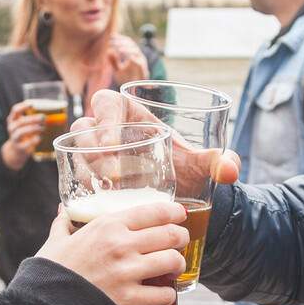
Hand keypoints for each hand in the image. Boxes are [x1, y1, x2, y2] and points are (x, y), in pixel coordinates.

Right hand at [0, 101, 50, 170]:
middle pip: (21, 121)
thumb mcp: (24, 125)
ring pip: (21, 132)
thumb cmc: (24, 134)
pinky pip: (26, 144)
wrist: (16, 150)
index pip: (15, 110)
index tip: (32, 105)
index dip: (23, 106)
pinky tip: (39, 138)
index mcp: (13, 120)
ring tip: (43, 128)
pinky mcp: (20, 148)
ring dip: (33, 129)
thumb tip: (50, 114)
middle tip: (43, 118)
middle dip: (33, 119)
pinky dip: (33, 140)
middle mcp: (12, 128)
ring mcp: (14, 138)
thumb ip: (32, 119)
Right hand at [33, 204, 186, 304]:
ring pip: (173, 261)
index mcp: (107, 225)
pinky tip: (163, 294)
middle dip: (181, 237)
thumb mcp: (56, 240)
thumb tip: (63, 210)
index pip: (154, 211)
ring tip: (174, 268)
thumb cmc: (50, 271)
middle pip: (170, 234)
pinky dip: (168, 295)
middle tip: (180, 242)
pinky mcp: (130, 299)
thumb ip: (64, 223)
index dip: (174, 212)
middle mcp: (121, 245)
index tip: (179, 215)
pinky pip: (165, 295)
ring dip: (178, 265)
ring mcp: (127, 272)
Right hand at [83, 88, 239, 191]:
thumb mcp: (199, 167)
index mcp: (129, 113)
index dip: (103, 118)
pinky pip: (73, 176)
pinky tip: (96, 203)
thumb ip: (218, 163)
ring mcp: (93, 153)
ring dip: (85, 169)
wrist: (176, 197)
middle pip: (84, 128)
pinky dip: (81, 187)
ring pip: (75, 152)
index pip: (105, 102)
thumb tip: (230, 170)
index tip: (112, 145)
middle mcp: (107, 130)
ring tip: (106, 190)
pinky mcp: (87, 176)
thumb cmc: (184, 170)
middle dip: (92, 150)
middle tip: (113, 176)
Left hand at [108, 34, 148, 85]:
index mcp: (132, 54)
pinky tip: (121, 52)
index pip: (127, 42)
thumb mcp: (118, 70)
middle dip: (121, 41)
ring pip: (134, 49)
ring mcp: (141, 61)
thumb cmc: (127, 80)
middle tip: (112, 40)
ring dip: (125, 46)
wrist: (135, 91)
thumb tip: (108, 52)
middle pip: (131, 43)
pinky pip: (137, 58)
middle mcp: (138, 56)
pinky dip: (129, 54)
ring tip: (116, 46)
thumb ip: (113, 62)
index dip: (120, 38)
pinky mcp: (142, 67)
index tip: (111, 36)